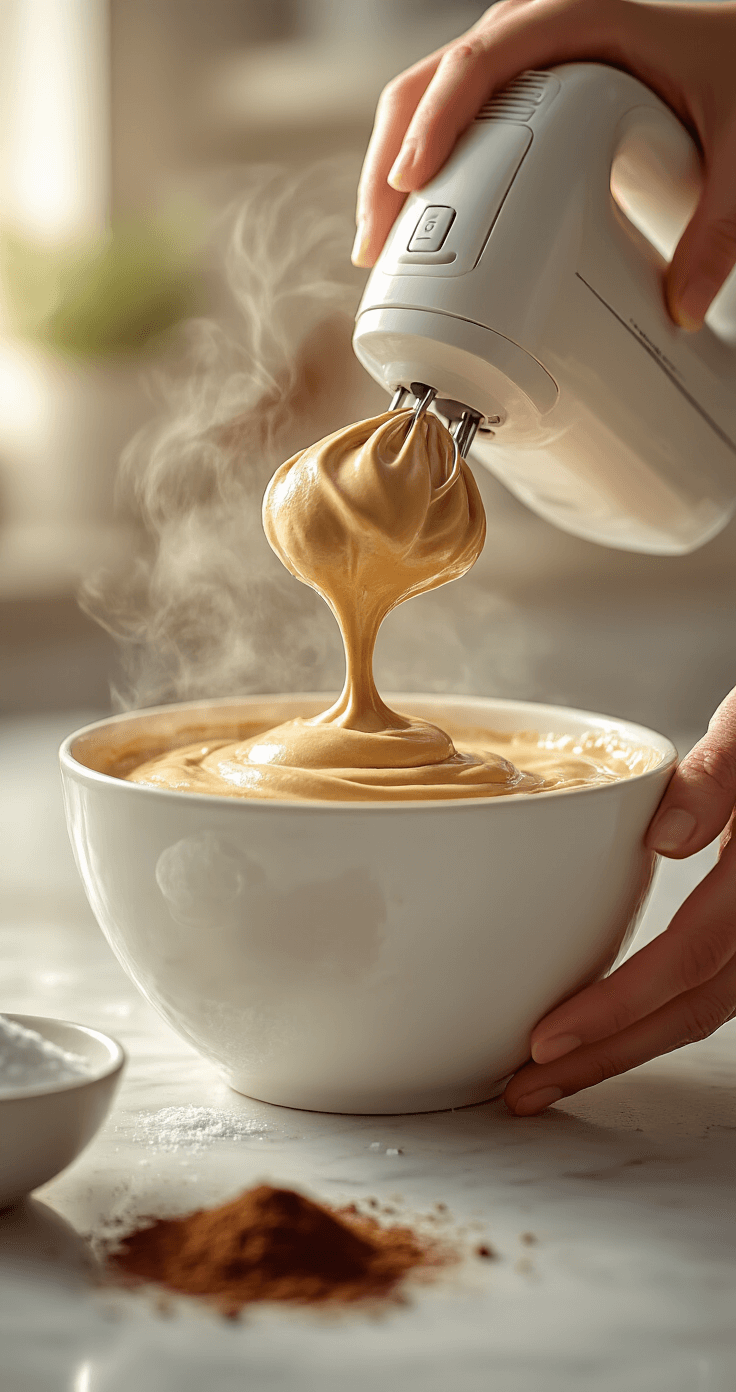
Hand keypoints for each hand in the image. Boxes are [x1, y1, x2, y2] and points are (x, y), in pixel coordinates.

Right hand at [353, 0, 735, 329]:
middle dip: (389, 161)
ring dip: (389, 170)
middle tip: (376, 240)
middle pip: (431, 84)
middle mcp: (534, 36)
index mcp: (579, 22)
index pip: (482, 60)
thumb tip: (683, 305)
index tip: (412, 179)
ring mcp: (515, 65)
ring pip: (425, 103)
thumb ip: (718, 229)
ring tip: (376, 246)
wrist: (729, 56)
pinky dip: (417, 171)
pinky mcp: (510, 98)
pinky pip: (446, 122)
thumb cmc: (726, 76)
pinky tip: (408, 225)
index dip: (437, 118)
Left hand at [504, 686, 735, 1115]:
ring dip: (627, 1048)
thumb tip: (666, 839)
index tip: (546, 1040)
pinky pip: (709, 991)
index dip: (618, 1007)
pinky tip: (606, 1028)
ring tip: (551, 1076)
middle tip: (525, 1087)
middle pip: (693, 1010)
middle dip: (607, 1056)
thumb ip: (719, 777)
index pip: (691, 957)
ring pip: (703, 1010)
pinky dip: (653, 1018)